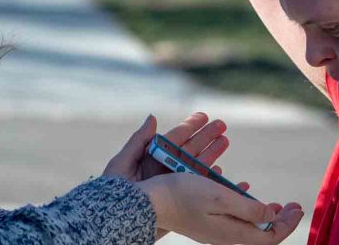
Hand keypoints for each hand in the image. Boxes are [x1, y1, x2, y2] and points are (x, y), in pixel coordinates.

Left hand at [103, 113, 230, 239]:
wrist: (116, 222)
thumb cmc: (114, 192)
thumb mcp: (122, 164)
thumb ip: (138, 141)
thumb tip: (152, 118)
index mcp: (152, 158)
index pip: (175, 139)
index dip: (190, 126)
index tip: (204, 116)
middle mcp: (165, 169)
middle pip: (190, 150)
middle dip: (206, 136)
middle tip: (221, 124)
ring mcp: (174, 184)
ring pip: (198, 166)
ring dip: (212, 153)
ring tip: (225, 141)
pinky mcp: (180, 200)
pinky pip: (198, 187)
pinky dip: (210, 179)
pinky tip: (219, 170)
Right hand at [137, 173, 303, 244]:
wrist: (149, 201)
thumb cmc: (183, 195)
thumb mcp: (219, 196)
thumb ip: (248, 208)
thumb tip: (271, 216)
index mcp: (231, 233)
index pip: (270, 236)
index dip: (287, 223)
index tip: (297, 206)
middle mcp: (225, 237)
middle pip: (261, 236)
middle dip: (281, 221)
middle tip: (293, 206)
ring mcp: (215, 232)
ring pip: (249, 230)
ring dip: (265, 217)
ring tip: (277, 206)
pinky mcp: (206, 225)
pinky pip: (235, 223)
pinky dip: (248, 213)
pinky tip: (249, 199)